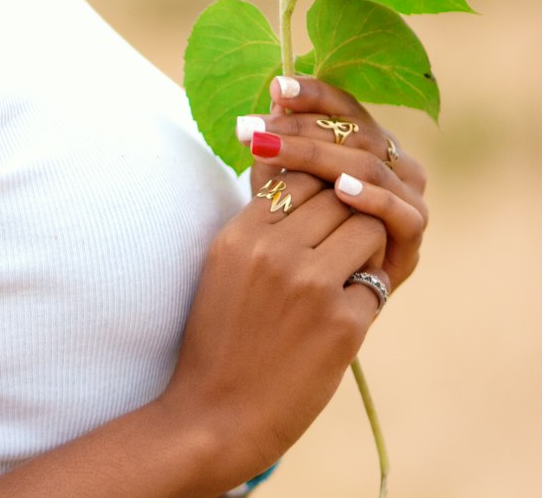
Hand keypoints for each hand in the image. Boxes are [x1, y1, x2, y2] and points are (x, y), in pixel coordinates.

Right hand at [160, 143, 392, 489]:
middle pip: (339, 196)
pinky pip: (376, 286)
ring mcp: (310, 285)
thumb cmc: (220, 339)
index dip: (320, 191)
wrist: (215, 416)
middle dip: (348, 216)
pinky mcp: (342, 324)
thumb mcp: (226, 265)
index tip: (323, 215)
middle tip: (343, 247)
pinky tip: (344, 321)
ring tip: (348, 277)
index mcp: (242, 233)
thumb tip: (301, 181)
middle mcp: (275, 250)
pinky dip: (366, 300)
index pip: (301, 176)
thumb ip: (260, 223)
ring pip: (368, 229)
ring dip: (366, 250)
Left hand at [241, 74, 427, 292]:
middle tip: (256, 132)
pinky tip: (341, 189)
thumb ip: (278, 149)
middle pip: (353, 131)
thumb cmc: (293, 233)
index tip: (276, 88)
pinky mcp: (413, 232)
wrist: (313, 300)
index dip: (312, 93)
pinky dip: (371, 196)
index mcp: (366, 139)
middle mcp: (393, 159)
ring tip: (280, 151)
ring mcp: (408, 194)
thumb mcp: (279, 187)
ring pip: (370, 164)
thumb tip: (273, 100)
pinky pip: (398, 209)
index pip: (343, 106)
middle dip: (299, 128)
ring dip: (319, 156)